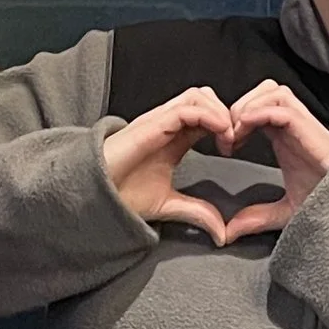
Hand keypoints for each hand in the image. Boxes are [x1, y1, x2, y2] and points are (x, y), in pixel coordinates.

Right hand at [103, 87, 237, 240]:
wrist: (93, 196)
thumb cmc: (121, 194)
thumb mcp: (169, 205)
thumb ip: (197, 213)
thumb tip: (221, 233)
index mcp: (174, 137)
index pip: (207, 114)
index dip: (226, 124)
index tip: (235, 147)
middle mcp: (168, 124)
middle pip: (205, 97)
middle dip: (226, 112)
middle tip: (235, 139)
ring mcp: (159, 121)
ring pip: (198, 95)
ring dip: (220, 112)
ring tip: (229, 136)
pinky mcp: (151, 124)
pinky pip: (186, 107)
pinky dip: (208, 115)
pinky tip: (219, 134)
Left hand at [221, 83, 328, 235]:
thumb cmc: (327, 201)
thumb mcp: (283, 211)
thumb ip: (257, 217)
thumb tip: (230, 232)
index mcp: (287, 136)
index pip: (258, 107)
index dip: (236, 119)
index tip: (225, 146)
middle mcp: (295, 125)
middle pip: (264, 90)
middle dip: (240, 104)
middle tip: (228, 134)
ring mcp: (303, 124)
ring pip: (272, 91)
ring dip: (249, 106)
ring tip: (237, 132)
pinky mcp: (309, 128)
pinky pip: (281, 106)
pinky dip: (259, 113)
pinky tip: (247, 132)